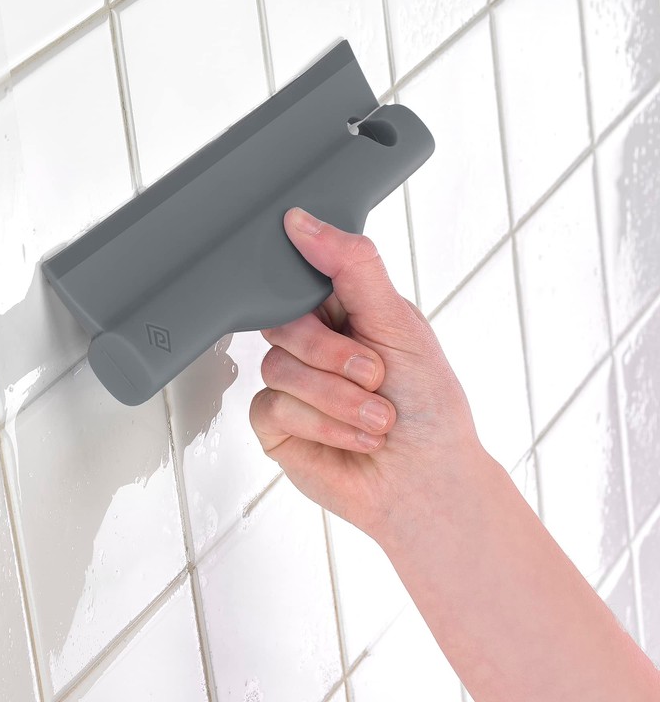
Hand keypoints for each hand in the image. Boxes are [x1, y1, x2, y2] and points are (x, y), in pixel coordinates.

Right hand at [249, 206, 484, 541]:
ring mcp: (290, 384)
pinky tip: (354, 439)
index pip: (299, 278)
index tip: (337, 313)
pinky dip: (323, 425)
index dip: (309, 292)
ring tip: (376, 419)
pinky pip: (272, 407)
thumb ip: (352, 266)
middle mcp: (312, 345)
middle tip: (375, 376)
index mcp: (341, 311)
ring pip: (277, 367)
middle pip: (282, 322)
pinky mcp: (275, 424)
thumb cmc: (427, 406)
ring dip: (338, 399)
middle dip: (336, 356)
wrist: (427, 480)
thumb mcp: (399, 321)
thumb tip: (301, 221)